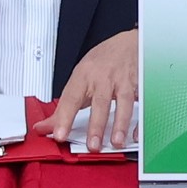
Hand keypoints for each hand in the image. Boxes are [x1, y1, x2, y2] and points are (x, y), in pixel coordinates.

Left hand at [45, 29, 140, 152]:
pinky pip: (142, 103)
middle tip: (92, 145)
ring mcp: (124, 81)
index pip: (71, 99)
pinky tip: (135, 135)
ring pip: (123, 102)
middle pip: (100, 102)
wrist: (129, 42)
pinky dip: (140, 120)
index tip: (59, 135)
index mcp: (84, 76)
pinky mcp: (140, 85)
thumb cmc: (102, 61)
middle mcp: (104, 78)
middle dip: (96, 125)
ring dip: (120, 124)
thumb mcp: (79, 78)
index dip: (64, 118)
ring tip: (116, 142)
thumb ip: (63, 107)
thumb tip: (44, 128)